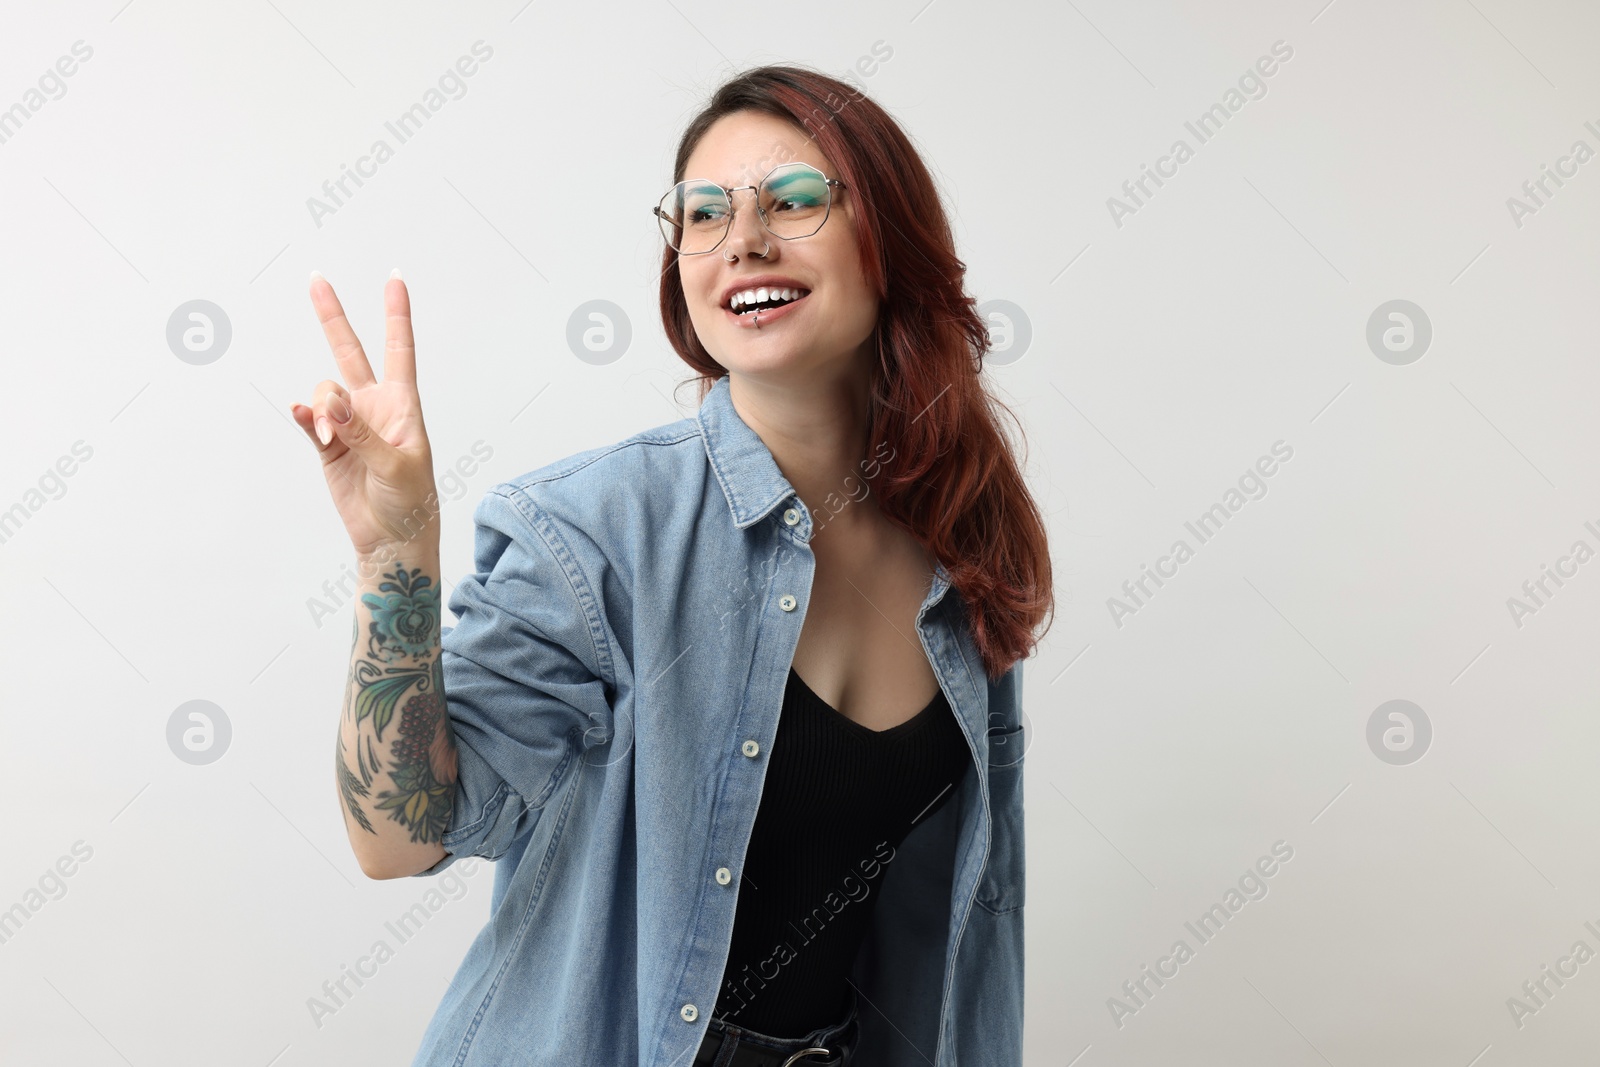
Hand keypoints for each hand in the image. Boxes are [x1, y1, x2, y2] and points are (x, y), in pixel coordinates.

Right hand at [292, 270, 441, 558]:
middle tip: (316, 278)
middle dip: (333, 316)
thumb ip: (361, 433)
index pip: (400, 349)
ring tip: (330, 437)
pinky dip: (304, 417)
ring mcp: (348, 425)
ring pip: (323, 394)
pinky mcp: (327, 446)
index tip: (395, 278)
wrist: (391, 538)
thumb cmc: (410, 502)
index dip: (397, 314)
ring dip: (322, 409)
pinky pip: (308, 420)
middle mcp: (373, 407)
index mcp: (403, 405)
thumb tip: (329, 403)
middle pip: (350, 352)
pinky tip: (304, 418)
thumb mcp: (396, 466)